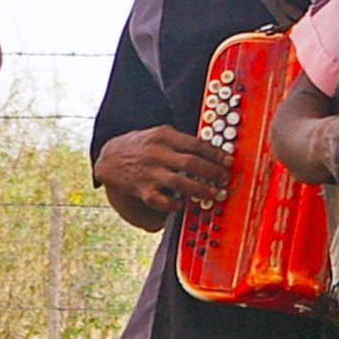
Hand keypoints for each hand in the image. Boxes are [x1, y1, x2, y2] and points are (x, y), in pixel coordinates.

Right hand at [92, 126, 230, 212]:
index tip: (228, 161)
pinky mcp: (143, 190)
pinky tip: (184, 204)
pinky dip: (175, 205)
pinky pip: (162, 201)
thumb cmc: (140, 145)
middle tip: (224, 178)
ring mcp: (149, 173)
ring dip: (201, 190)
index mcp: (164, 136)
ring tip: (214, 193)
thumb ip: (181, 140)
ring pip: (181, 183)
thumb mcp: (159, 133)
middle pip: (191, 163)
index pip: (196, 144)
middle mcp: (157, 154)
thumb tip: (211, 151)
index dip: (215, 154)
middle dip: (212, 172)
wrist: (109, 158)